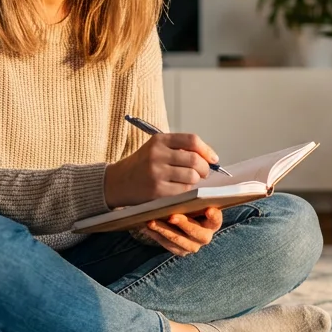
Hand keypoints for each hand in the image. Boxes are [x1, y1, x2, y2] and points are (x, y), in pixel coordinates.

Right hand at [104, 132, 219, 207]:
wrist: (117, 182)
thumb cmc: (142, 165)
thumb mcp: (156, 149)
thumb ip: (179, 149)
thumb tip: (209, 158)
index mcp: (159, 140)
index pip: (192, 140)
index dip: (207, 150)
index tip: (213, 159)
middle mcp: (157, 154)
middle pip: (194, 160)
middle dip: (204, 169)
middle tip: (203, 173)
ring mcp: (156, 173)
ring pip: (191, 176)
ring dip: (195, 181)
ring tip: (189, 181)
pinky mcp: (156, 190)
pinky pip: (183, 191)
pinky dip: (186, 191)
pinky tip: (179, 190)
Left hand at [144, 207, 223, 255]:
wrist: (183, 218)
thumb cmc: (191, 206)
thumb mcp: (195, 202)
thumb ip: (194, 200)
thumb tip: (185, 193)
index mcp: (213, 222)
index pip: (216, 219)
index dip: (213, 216)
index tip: (208, 209)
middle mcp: (205, 236)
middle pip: (197, 233)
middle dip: (184, 224)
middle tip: (171, 216)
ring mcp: (193, 246)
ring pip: (179, 241)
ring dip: (164, 231)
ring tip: (151, 222)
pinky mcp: (181, 251)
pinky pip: (168, 245)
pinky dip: (157, 236)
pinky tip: (147, 227)